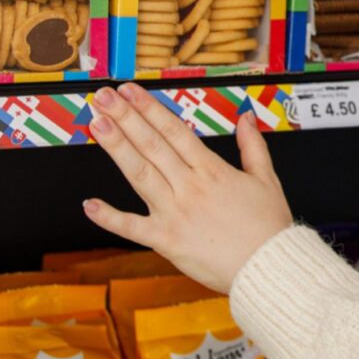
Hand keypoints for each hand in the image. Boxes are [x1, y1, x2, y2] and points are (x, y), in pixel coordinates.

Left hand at [82, 84, 293, 293]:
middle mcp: (189, 187)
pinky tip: (89, 204)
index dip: (149, 108)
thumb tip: (246, 116)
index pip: (174, 131)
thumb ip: (252, 146)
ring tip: (97, 124)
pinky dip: (110, 218)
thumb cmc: (269, 227)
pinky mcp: (166, 241)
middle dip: (125, 118)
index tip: (129, 91)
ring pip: (140, 175)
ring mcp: (175, 214)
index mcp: (212, 170)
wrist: (268, 267)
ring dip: (117, 148)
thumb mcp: (267, 180)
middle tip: (102, 97)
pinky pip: (133, 228)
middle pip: (152, 145)